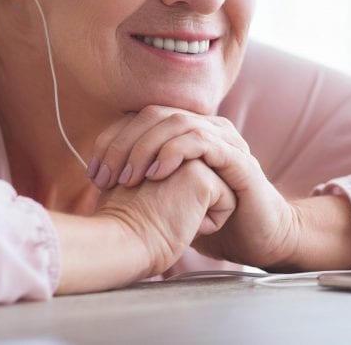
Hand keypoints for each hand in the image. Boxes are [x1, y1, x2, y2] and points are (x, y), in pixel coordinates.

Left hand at [88, 105, 300, 268]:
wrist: (257, 237)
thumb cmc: (210, 218)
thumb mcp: (169, 195)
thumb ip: (143, 178)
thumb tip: (98, 177)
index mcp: (190, 131)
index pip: (142, 116)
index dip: (113, 138)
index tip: (93, 173)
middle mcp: (208, 128)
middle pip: (156, 114)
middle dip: (123, 143)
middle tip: (105, 178)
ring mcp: (226, 141)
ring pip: (178, 122)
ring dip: (145, 147)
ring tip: (128, 177)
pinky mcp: (239, 160)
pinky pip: (203, 142)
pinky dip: (175, 152)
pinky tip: (156, 174)